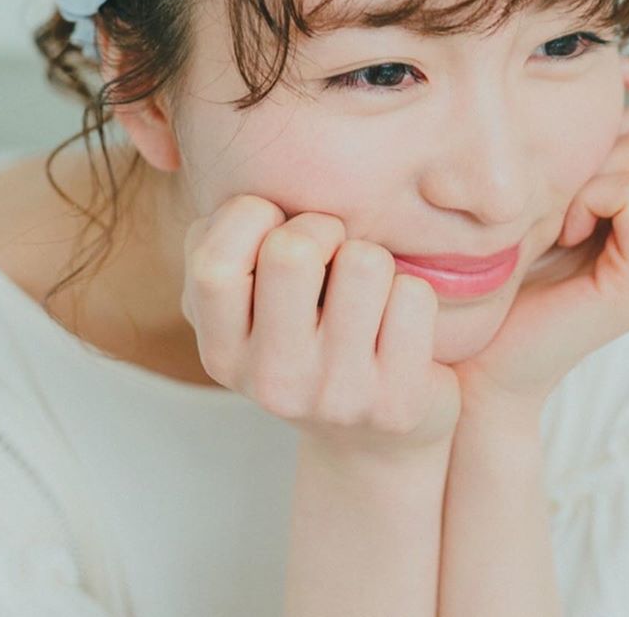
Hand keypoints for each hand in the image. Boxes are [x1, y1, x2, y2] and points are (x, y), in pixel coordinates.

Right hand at [180, 194, 461, 457]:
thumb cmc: (303, 334)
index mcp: (221, 353)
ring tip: (367, 289)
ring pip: (364, 261)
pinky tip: (399, 321)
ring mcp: (334, 397)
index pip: (213, 261)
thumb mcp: (245, 302)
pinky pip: (414, 295)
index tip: (276, 224)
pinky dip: (413, 290)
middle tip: (332, 249)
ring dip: (372, 257)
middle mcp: (270, 382)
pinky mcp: (396, 404)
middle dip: (321, 226)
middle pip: (291, 251)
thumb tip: (243, 189)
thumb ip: (225, 243)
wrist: (369, 440)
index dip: (249, 217)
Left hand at [450, 56, 628, 414]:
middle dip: (606, 137)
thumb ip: (595, 144)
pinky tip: (564, 231)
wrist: (487, 349)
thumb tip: (611, 68)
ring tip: (562, 216)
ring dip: (591, 170)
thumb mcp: (558, 182)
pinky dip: (588, 197)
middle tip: (566, 191)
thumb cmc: (510, 261)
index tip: (618, 73)